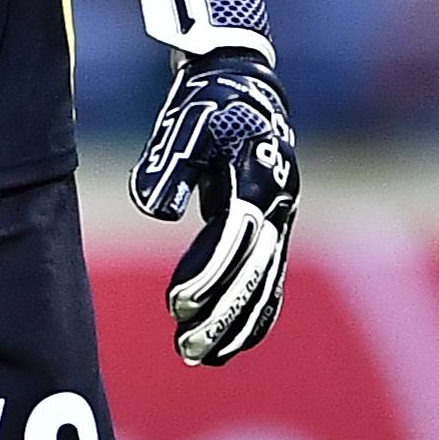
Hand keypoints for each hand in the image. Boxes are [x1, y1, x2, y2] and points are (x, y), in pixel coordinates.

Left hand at [131, 52, 298, 365]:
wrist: (243, 82)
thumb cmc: (206, 105)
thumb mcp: (184, 128)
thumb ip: (169, 168)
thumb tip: (158, 211)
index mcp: (257, 179)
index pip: (236, 240)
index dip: (208, 275)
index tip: (175, 306)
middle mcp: (278, 205)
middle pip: (256, 272)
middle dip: (223, 314)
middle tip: (186, 349)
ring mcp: (281, 219)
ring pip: (266, 284)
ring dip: (237, 324)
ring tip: (201, 357)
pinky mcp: (273, 228)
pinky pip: (268, 280)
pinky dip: (252, 314)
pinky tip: (229, 344)